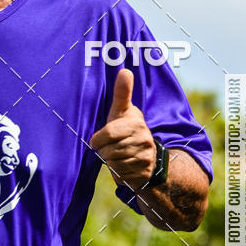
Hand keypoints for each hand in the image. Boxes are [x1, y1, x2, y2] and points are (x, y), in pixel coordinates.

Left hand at [90, 69, 156, 189]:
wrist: (148, 154)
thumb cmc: (127, 129)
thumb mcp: (122, 111)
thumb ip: (122, 93)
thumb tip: (125, 70)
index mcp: (136, 124)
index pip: (107, 134)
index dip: (98, 140)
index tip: (97, 141)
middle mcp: (144, 140)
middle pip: (109, 151)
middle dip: (104, 152)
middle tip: (109, 148)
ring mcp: (145, 157)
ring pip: (114, 164)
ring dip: (111, 162)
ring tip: (117, 155)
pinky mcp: (144, 172)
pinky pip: (121, 175)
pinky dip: (118, 173)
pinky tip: (123, 165)